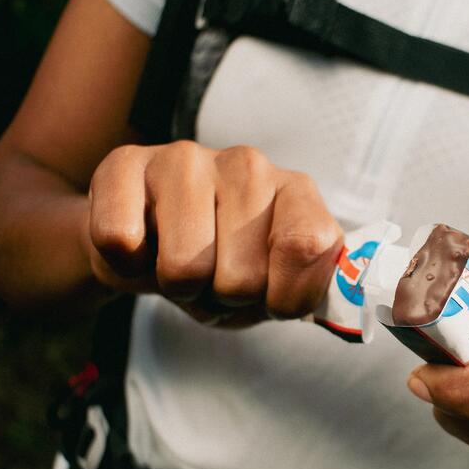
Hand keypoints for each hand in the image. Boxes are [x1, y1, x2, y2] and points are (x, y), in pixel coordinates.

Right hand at [86, 142, 342, 326]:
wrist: (148, 247)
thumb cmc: (223, 268)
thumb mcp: (275, 289)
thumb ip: (311, 293)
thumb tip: (346, 311)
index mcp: (296, 192)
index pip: (306, 246)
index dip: (284, 296)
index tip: (270, 298)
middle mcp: (248, 165)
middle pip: (242, 276)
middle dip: (222, 297)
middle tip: (213, 278)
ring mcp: (187, 158)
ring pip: (184, 265)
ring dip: (176, 286)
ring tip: (178, 263)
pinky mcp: (126, 163)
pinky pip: (122, 240)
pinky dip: (127, 267)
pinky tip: (141, 247)